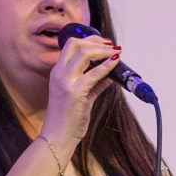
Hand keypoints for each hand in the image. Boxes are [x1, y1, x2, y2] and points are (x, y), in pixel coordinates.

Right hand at [39, 31, 120, 150]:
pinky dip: (107, 66)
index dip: (89, 40)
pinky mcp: (75, 92)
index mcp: (58, 72)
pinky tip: (116, 63)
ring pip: (84, 54)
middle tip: (112, 45)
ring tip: (116, 52)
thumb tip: (110, 76)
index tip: (104, 43)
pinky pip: (94, 74)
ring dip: (103, 51)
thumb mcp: (82, 97)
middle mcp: (59, 73)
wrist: (58, 136)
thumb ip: (95, 85)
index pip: (71, 45)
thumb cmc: (68, 118)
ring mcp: (66, 81)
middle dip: (96, 41)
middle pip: (76, 44)